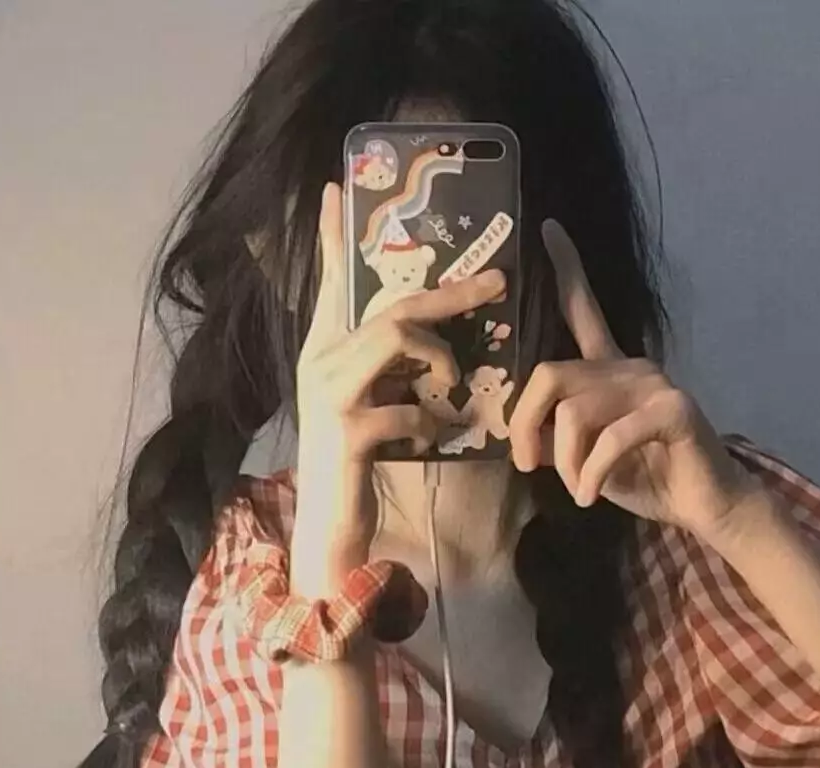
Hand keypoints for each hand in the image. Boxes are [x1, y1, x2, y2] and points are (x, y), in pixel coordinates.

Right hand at [290, 182, 505, 593]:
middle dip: (451, 291)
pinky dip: (430, 425)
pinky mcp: (348, 433)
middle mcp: (321, 362)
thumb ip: (385, 369)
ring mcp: (331, 396)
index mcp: (325, 352)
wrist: (330, 526)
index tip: (335, 189)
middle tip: (498, 281)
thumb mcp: (367, 403)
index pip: (331, 283)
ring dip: (440, 360)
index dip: (335, 238)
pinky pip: (408, 408)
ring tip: (452, 389)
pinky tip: (428, 443)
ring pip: (396, 338)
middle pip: (391, 306)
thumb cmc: (354, 463)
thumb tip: (429, 343)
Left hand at [507, 220, 759, 541]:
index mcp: (610, 370)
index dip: (566, 271)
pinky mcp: (674, 409)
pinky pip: (612, 438)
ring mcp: (654, 384)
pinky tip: (591, 495)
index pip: (583, 311)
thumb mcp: (586, 458)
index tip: (546, 228)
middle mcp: (630, 367)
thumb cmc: (645, 477)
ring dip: (567, 462)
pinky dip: (592, 474)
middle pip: (551, 374)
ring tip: (579, 489)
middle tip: (529, 463)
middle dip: (526, 423)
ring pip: (576, 413)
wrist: (704, 504)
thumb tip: (522, 437)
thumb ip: (557, 436)